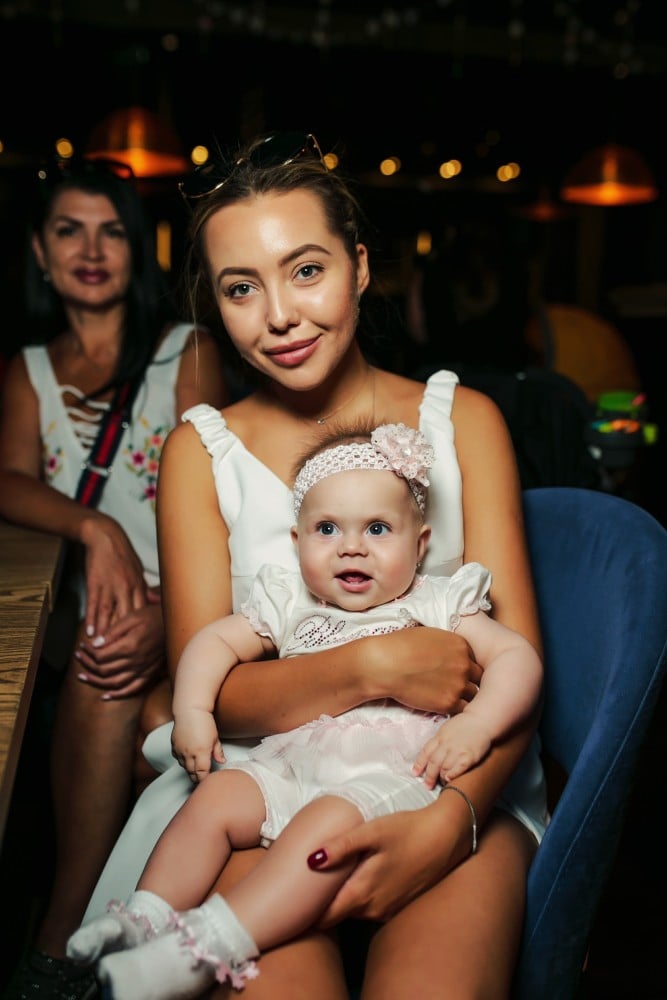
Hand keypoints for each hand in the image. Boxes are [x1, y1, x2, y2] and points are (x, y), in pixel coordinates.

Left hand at [76, 601, 164, 697]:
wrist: (176, 624)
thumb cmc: (153, 617)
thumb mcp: (132, 617)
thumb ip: (113, 632)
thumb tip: (95, 645)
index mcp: (130, 646)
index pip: (100, 656)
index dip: (87, 653)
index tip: (81, 647)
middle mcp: (135, 661)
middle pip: (104, 670)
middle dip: (87, 665)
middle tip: (77, 658)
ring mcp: (143, 670)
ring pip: (114, 683)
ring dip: (95, 682)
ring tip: (82, 677)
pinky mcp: (149, 674)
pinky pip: (132, 689)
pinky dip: (118, 695)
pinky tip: (105, 696)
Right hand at [80, 515, 147, 639]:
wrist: (105, 537)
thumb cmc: (123, 555)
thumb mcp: (138, 571)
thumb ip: (145, 590)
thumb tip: (158, 603)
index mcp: (138, 586)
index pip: (142, 612)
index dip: (143, 629)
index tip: (144, 644)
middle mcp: (126, 588)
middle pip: (128, 616)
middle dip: (126, 635)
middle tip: (124, 654)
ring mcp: (110, 586)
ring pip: (110, 613)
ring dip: (107, 631)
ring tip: (103, 649)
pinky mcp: (95, 583)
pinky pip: (95, 604)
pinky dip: (93, 618)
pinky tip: (91, 631)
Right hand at [171, 709, 225, 782]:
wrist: (190, 710)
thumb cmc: (205, 722)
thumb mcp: (215, 737)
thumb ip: (218, 752)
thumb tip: (222, 761)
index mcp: (201, 753)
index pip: (202, 773)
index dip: (204, 779)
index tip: (208, 781)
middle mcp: (189, 754)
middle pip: (192, 773)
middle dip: (197, 778)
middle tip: (202, 780)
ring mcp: (180, 750)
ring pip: (184, 767)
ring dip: (190, 770)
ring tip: (195, 771)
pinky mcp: (174, 746)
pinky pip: (177, 758)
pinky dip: (182, 761)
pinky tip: (187, 759)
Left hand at [311, 800, 459, 925]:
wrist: (447, 838)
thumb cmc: (407, 831)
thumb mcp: (373, 832)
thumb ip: (342, 847)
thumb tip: (310, 860)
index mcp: (362, 893)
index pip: (324, 917)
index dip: (305, 913)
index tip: (289, 901)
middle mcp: (372, 909)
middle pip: (336, 915)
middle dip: (317, 907)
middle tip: (297, 889)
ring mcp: (386, 909)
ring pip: (352, 911)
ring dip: (338, 901)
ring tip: (320, 882)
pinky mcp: (396, 904)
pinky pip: (368, 907)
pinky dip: (356, 898)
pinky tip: (352, 878)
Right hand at [369, 626, 481, 715]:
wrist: (386, 664)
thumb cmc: (400, 645)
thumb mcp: (430, 634)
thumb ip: (446, 645)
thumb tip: (447, 653)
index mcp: (461, 645)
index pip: (474, 659)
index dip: (465, 666)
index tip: (455, 670)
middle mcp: (464, 664)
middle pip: (478, 677)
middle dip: (469, 681)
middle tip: (455, 684)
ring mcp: (458, 685)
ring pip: (473, 694)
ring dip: (464, 695)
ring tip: (449, 695)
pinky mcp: (448, 703)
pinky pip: (462, 709)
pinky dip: (455, 708)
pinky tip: (444, 704)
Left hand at [412, 714, 492, 785]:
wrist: (482, 719)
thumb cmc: (464, 725)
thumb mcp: (446, 729)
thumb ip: (438, 742)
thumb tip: (429, 755)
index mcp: (440, 737)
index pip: (426, 752)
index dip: (419, 764)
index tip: (415, 774)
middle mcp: (447, 744)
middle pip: (434, 762)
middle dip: (429, 776)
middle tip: (427, 786)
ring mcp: (458, 750)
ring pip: (445, 767)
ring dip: (441, 777)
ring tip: (442, 783)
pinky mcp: (470, 755)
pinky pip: (459, 768)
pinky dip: (453, 774)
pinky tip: (450, 778)